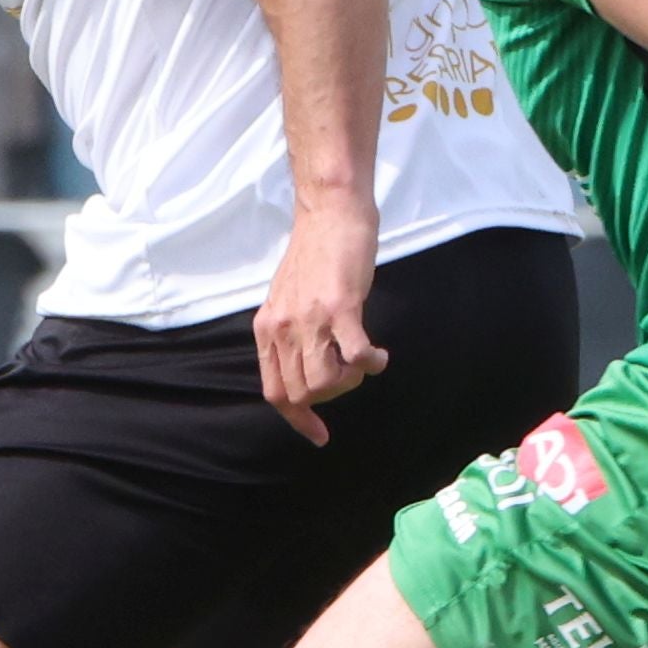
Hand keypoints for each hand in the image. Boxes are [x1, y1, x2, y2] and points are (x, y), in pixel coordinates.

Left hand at [255, 195, 387, 441]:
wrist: (330, 213)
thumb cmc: (316, 254)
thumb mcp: (287, 298)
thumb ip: (290, 332)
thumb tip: (305, 368)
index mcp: (267, 328)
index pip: (275, 391)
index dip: (298, 419)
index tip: (320, 434)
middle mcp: (283, 328)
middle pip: (302, 393)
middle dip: (332, 396)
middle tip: (351, 373)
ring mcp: (310, 319)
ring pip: (325, 383)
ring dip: (350, 381)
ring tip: (363, 361)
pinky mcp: (340, 307)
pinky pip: (355, 355)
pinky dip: (370, 364)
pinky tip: (380, 356)